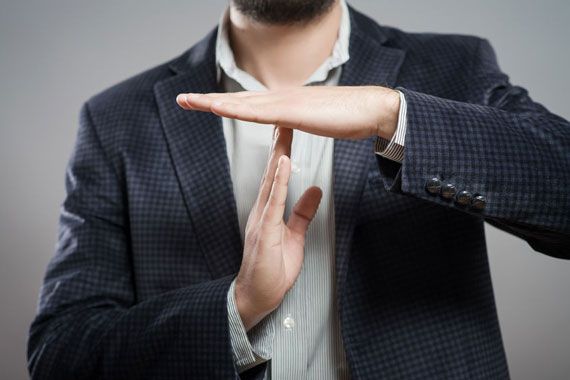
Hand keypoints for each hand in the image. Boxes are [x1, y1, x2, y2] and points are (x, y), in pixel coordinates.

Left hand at [176, 86, 399, 139]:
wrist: (373, 109)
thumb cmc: (349, 116)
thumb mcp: (316, 120)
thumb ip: (300, 120)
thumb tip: (290, 123)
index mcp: (286, 103)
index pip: (249, 104)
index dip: (225, 104)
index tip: (204, 105)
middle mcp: (281, 98)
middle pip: (238, 100)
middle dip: (209, 100)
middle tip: (183, 99)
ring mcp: (286, 102)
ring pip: (242, 104)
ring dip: (214, 102)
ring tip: (189, 101)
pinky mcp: (293, 111)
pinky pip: (258, 113)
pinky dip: (235, 110)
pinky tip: (217, 108)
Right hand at [233, 127, 321, 330]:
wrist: (256, 296)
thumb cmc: (272, 269)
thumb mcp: (294, 236)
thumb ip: (302, 212)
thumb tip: (315, 190)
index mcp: (269, 209)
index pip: (278, 174)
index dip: (284, 150)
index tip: (289, 128)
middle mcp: (262, 209)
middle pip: (273, 171)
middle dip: (279, 142)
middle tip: (284, 115)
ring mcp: (261, 218)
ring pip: (271, 180)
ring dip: (279, 154)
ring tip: (284, 130)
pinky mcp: (264, 230)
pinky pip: (273, 201)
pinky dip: (279, 180)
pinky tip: (284, 163)